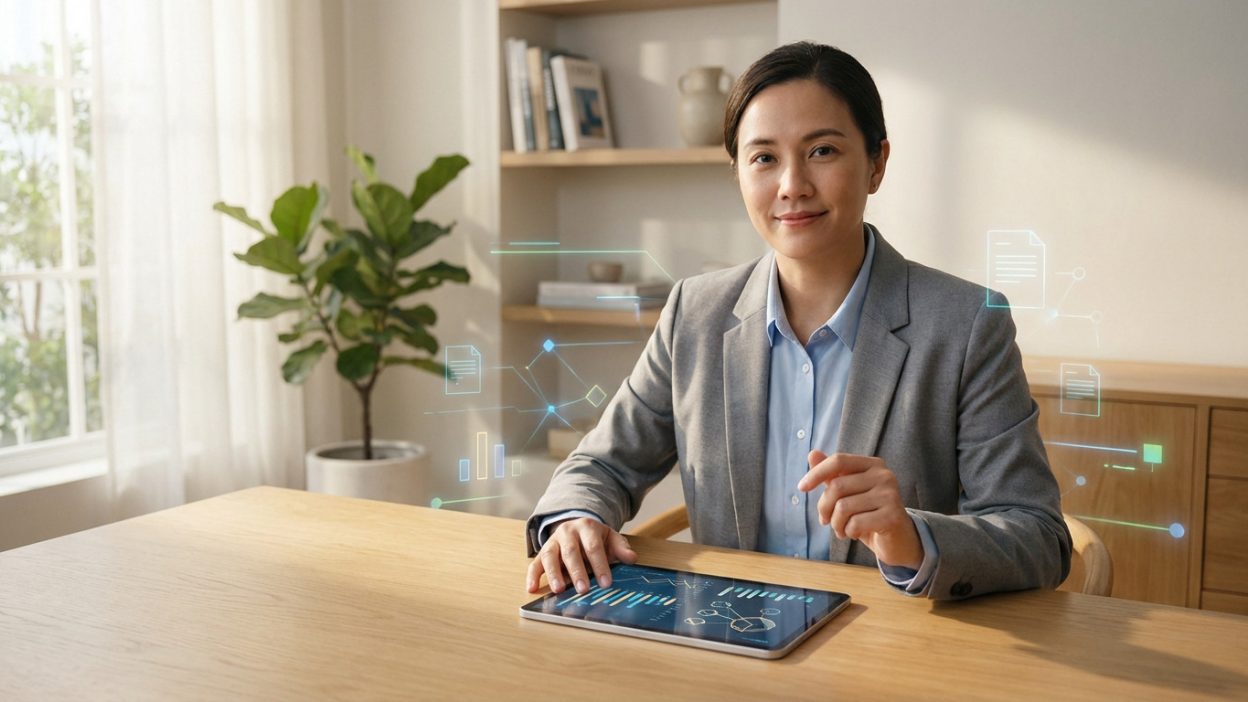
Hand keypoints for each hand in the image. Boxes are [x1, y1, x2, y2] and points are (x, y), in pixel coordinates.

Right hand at [525, 517, 636, 594]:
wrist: (576, 526)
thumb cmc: (595, 538)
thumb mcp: (610, 538)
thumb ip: (621, 548)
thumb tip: (631, 558)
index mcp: (587, 527)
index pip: (593, 546)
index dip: (600, 564)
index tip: (606, 583)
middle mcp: (567, 532)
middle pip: (571, 551)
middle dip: (577, 571)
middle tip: (583, 589)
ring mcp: (553, 542)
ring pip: (550, 556)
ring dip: (554, 573)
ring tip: (559, 590)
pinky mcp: (542, 553)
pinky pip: (535, 563)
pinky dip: (532, 576)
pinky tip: (532, 588)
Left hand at [796, 450, 922, 569]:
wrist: (897, 539)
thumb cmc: (868, 513)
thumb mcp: (848, 493)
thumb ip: (831, 474)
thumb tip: (812, 453)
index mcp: (873, 464)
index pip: (838, 460)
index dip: (816, 473)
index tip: (801, 488)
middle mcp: (884, 475)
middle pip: (837, 486)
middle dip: (824, 507)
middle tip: (825, 520)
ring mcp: (890, 495)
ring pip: (843, 507)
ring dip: (836, 524)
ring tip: (841, 529)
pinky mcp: (892, 516)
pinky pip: (855, 523)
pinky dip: (848, 532)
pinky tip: (854, 534)